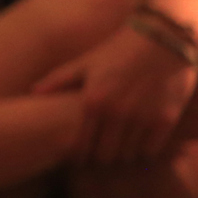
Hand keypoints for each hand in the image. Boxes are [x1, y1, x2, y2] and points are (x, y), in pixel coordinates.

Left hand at [34, 25, 197, 162]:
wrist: (159, 39)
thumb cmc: (116, 51)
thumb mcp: (84, 63)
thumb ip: (59, 80)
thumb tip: (33, 92)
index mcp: (92, 102)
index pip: (80, 144)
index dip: (78, 155)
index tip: (78, 158)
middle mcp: (116, 114)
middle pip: (104, 154)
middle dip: (100, 156)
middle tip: (99, 155)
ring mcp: (141, 118)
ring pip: (127, 153)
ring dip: (122, 153)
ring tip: (118, 150)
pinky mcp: (165, 119)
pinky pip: (150, 147)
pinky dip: (143, 149)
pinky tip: (139, 143)